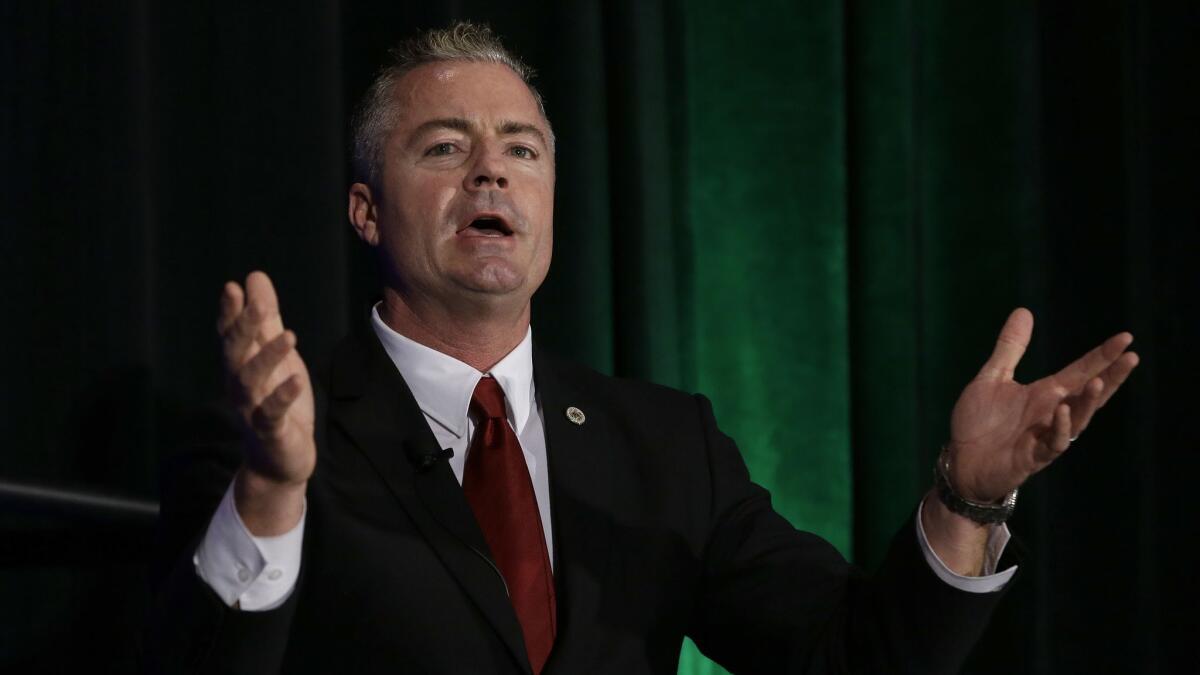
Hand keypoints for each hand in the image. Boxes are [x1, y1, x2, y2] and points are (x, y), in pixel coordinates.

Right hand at [218, 271, 314, 533]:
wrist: (281, 458)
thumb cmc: (277, 401)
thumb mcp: (277, 355)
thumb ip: (267, 319)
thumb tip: (254, 277)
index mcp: (240, 365)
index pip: (230, 334)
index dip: (230, 312)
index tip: (233, 287)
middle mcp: (239, 385)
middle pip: (235, 354)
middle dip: (245, 329)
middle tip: (258, 306)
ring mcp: (252, 409)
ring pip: (252, 382)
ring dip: (268, 358)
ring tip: (289, 336)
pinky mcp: (270, 432)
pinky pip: (272, 414)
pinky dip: (282, 397)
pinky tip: (295, 380)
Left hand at [946, 308, 1138, 501]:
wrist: (961, 461)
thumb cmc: (980, 422)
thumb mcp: (992, 378)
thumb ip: (1010, 348)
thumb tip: (1024, 310)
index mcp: (1046, 393)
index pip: (1081, 371)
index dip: (1102, 356)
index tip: (1126, 338)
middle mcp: (1053, 413)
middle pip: (1090, 394)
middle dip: (1111, 377)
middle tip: (1132, 357)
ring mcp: (1046, 435)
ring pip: (1078, 419)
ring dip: (1087, 402)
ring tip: (1097, 381)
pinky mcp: (1034, 456)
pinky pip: (1055, 443)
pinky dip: (1060, 428)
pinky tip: (1061, 410)